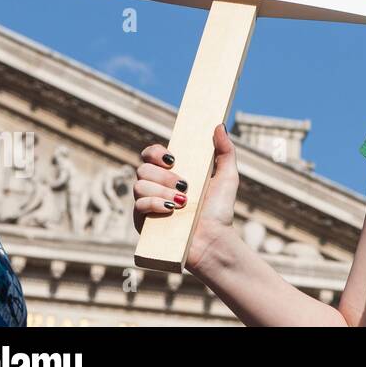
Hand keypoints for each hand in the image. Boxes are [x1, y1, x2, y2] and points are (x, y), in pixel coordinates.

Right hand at [133, 124, 237, 272]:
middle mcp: (156, 187)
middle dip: (164, 174)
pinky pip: (138, 206)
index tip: (172, 157)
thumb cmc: (220, 210)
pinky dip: (154, 204)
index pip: (150, 155)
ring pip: (139, 185)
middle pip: (142, 168)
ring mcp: (148, 205)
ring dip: (162, 190)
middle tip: (185, 185)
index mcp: (171, 174)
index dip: (155, 151)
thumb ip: (225, 150)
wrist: (214, 241)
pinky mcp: (143, 223)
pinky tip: (171, 209)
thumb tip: (218, 125)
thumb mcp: (227, 176)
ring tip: (182, 201)